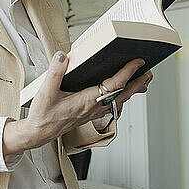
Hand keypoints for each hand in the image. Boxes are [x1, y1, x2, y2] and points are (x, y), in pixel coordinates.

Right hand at [2, 52, 145, 155]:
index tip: (137, 61)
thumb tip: (62, 56)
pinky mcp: (91, 114)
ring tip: (143, 81)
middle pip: (124, 94)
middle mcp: (94, 107)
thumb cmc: (43, 114)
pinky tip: (122, 93)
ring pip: (120, 101)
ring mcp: (94, 112)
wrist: (39, 133)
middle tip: (150, 71)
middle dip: (138, 82)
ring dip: (133, 90)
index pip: (114, 85)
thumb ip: (54, 72)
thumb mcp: (45, 91)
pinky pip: (113, 105)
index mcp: (86, 100)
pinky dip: (122, 96)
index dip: (127, 73)